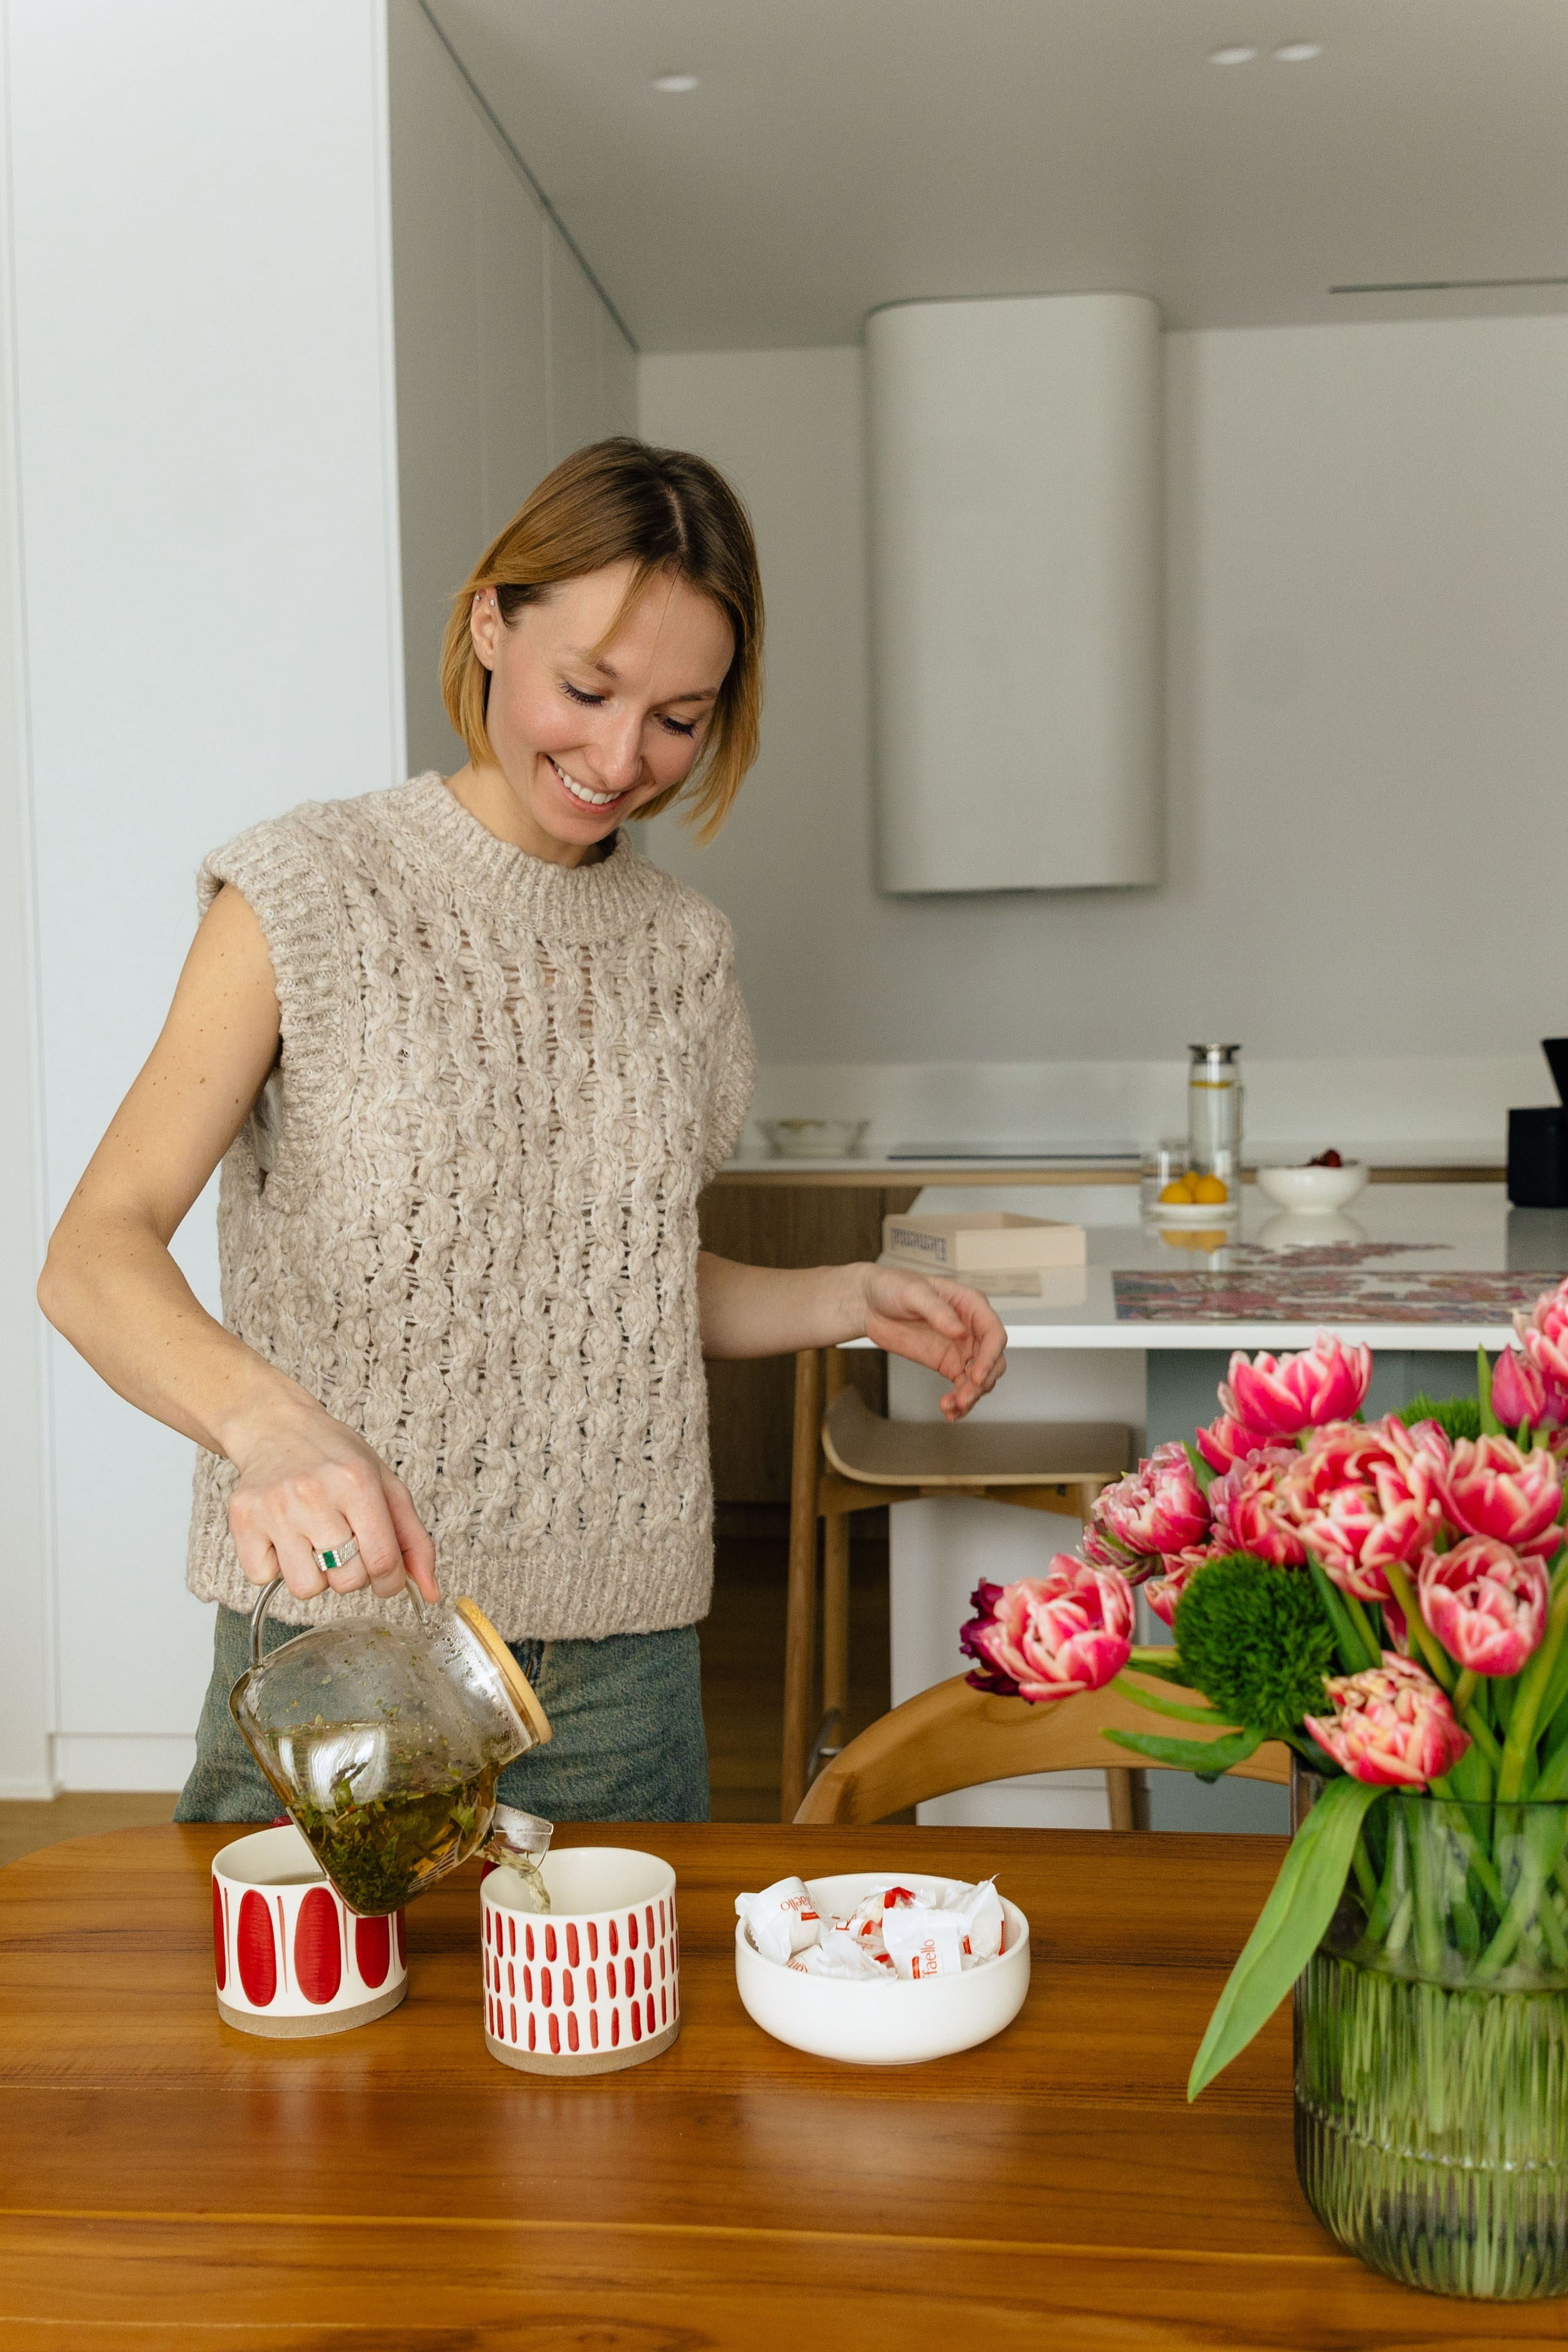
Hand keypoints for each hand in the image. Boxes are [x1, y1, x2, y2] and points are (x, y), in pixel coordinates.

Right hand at [224, 1397, 439, 1605]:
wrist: (277, 1427)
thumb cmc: (336, 1458)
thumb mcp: (386, 1486)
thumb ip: (414, 1540)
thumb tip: (431, 1592)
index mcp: (357, 1481)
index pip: (383, 1560)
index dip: (390, 1582)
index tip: (385, 1578)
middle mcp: (314, 1493)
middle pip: (347, 1580)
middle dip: (352, 1575)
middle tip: (344, 1546)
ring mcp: (275, 1506)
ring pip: (305, 1588)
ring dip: (314, 1576)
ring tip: (313, 1543)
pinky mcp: (243, 1518)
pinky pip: (263, 1577)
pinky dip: (275, 1567)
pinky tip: (283, 1537)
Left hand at [856, 1265, 1006, 1420]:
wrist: (869, 1303)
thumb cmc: (893, 1287)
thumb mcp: (913, 1292)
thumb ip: (937, 1311)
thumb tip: (959, 1330)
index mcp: (970, 1305)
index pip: (994, 1333)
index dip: (990, 1356)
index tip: (976, 1375)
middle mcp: (970, 1328)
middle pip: (993, 1360)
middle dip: (981, 1382)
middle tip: (963, 1397)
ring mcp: (960, 1348)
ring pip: (979, 1378)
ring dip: (970, 1395)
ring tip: (952, 1407)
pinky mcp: (947, 1363)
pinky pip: (961, 1386)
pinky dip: (958, 1401)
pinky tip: (950, 1411)